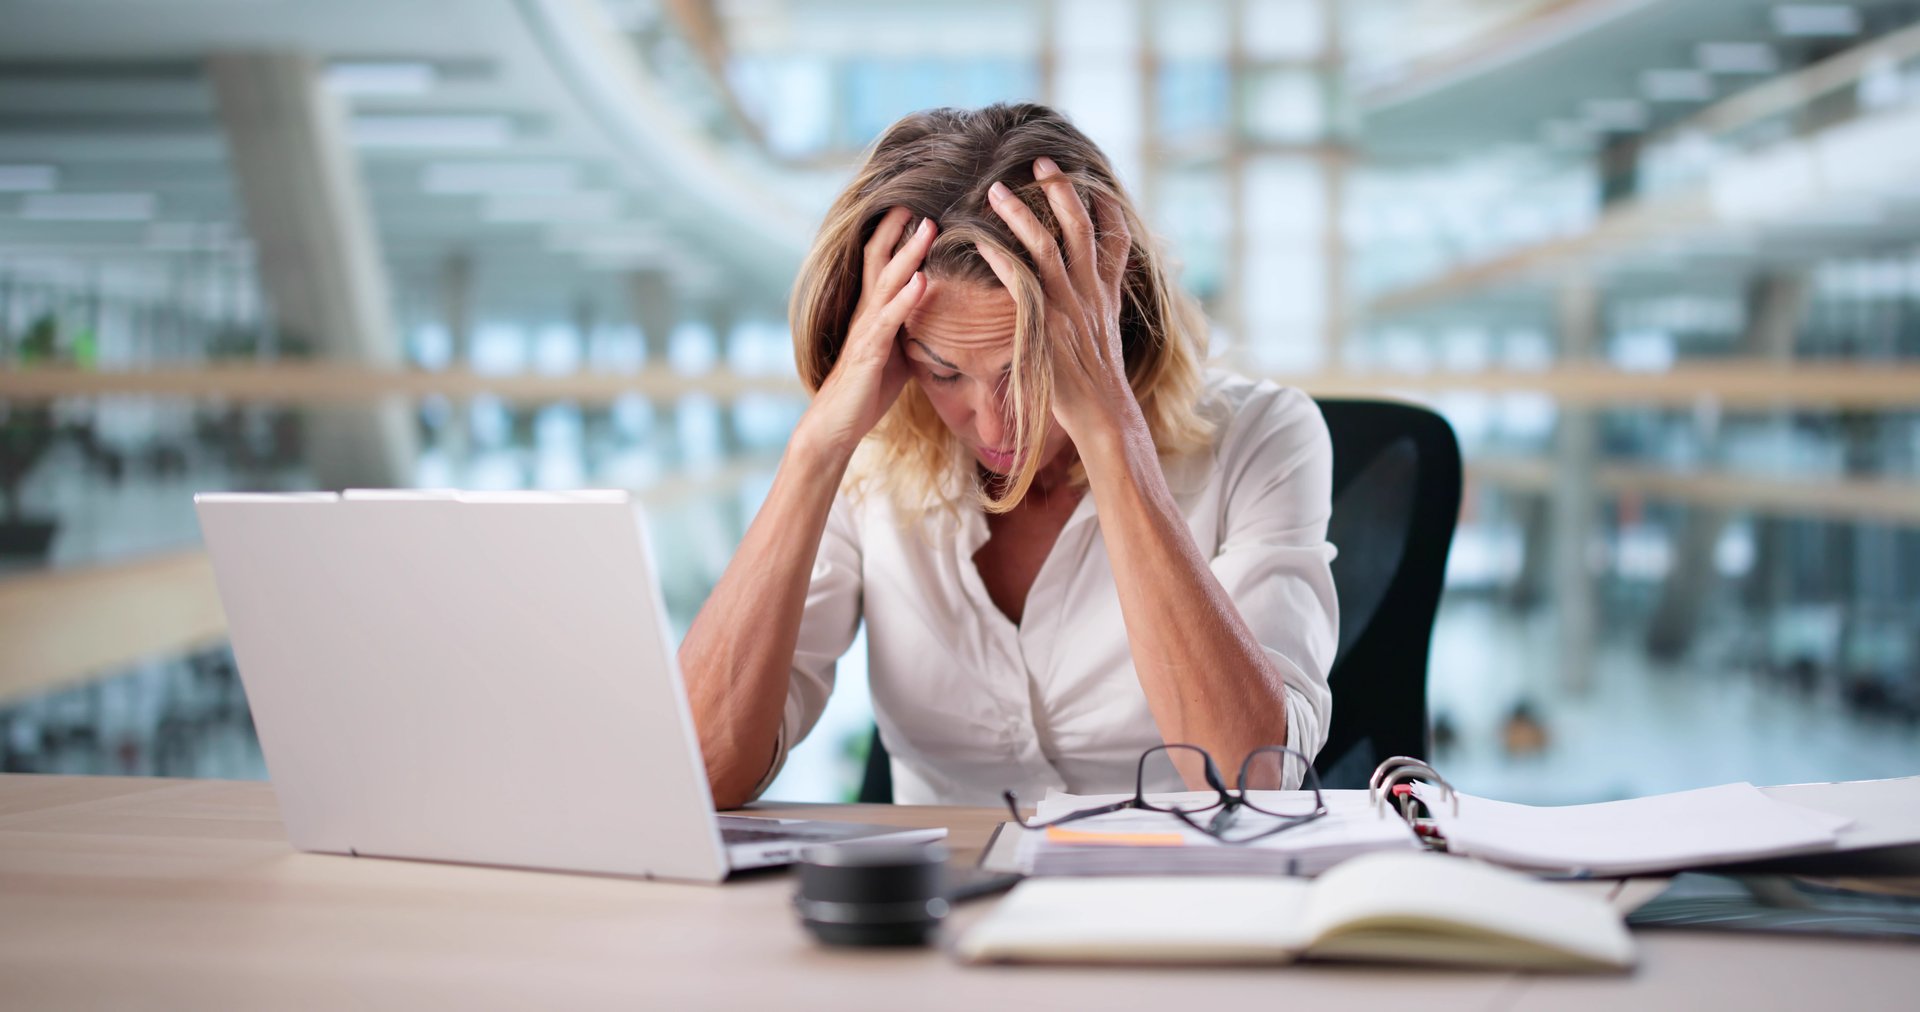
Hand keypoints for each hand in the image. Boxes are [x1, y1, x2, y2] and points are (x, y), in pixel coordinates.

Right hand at [796, 207, 935, 462]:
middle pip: (881, 259)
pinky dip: (905, 299)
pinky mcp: (868, 353)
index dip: (899, 234)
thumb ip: (911, 329)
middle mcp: (866, 313)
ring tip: (929, 227)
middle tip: (922, 197)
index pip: (884, 262)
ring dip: (909, 254)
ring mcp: (866, 331)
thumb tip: (939, 315)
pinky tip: (921, 281)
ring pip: (886, 282)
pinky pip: (888, 321)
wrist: (836, 426)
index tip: (921, 205)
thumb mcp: (897, 353)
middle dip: (901, 229)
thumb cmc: (867, 390)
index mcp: (874, 312)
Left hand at [979, 157, 1141, 448]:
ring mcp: (1070, 306)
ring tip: (995, 190)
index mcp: (1108, 294)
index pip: (1117, 239)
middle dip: (1062, 190)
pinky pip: (1019, 281)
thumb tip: (1087, 302)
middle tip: (1041, 160)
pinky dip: (999, 257)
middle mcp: (1092, 293)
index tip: (1095, 180)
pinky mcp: (1047, 324)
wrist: (1103, 415)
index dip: (1107, 206)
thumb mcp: (1104, 339)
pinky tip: (978, 240)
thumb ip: (1094, 312)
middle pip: (1081, 227)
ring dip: (1019, 214)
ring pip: (1046, 246)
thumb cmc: (1098, 385)